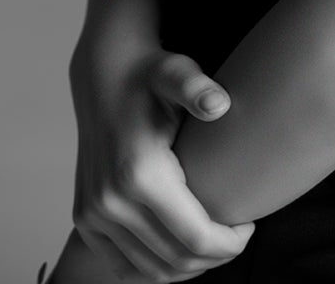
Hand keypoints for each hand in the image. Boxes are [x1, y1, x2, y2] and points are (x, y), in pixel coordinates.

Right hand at [67, 45, 254, 281]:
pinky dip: (155, 269)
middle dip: (215, 257)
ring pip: (150, 270)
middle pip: (176, 260)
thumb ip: (196, 87)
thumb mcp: (176, 71)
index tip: (250, 226)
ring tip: (214, 243)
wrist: (103, 72)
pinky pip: (123, 267)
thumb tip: (220, 104)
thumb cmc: (149, 73)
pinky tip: (181, 251)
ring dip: (188, 267)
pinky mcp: (85, 219)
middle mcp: (110, 201)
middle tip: (237, 236)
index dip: (229, 243)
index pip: (195, 237)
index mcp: (138, 173)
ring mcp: (93, 214)